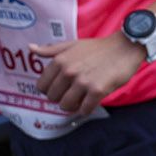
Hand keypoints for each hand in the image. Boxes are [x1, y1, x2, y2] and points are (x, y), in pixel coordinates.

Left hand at [30, 34, 144, 114]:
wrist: (125, 48)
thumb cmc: (98, 48)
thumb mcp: (72, 45)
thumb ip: (50, 50)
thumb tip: (30, 48)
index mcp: (60, 60)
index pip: (42, 86)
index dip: (50, 90)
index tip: (60, 88)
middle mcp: (68, 71)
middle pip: (53, 98)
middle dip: (61, 98)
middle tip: (73, 93)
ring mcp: (83, 82)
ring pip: (66, 106)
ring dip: (73, 105)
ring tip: (82, 98)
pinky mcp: (97, 91)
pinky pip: (84, 110)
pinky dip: (86, 108)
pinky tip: (92, 101)